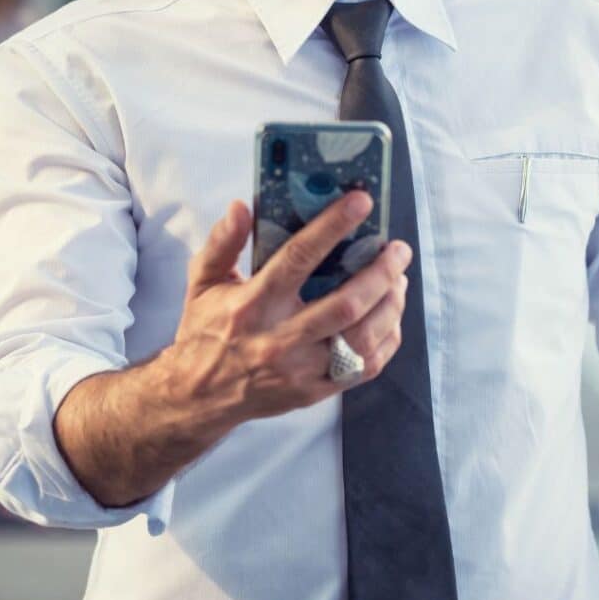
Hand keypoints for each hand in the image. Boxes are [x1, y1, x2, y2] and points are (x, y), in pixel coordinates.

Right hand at [165, 191, 411, 430]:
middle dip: (381, 272)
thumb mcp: (202, 282)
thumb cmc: (206, 331)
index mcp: (253, 305)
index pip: (297, 258)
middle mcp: (279, 339)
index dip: (332, 227)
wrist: (199, 398)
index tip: (361, 201)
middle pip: (345, 304)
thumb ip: (223, 243)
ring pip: (362, 338)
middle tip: (398, 249)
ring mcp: (301, 370)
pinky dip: (387, 338)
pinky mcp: (315, 391)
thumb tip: (242, 206)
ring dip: (390, 304)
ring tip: (399, 279)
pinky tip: (391, 315)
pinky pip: (365, 367)